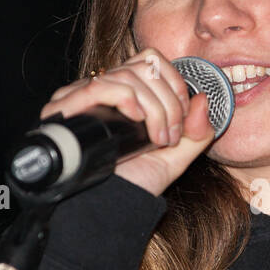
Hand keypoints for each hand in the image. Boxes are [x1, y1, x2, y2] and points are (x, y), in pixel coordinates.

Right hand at [39, 47, 216, 196]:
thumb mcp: (174, 158)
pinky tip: (134, 119)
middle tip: (169, 136)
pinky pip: (99, 86)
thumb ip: (196, 133)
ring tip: (156, 139)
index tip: (182, 118)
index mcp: (126, 95)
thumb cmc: (134, 185)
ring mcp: (81, 97)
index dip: (175, 83)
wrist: (109, 210)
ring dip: (154, 107)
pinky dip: (125, 98)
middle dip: (168, 102)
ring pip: (127, 75)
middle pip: (143, 66)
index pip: (151, 60)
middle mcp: (103, 91)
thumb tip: (203, 100)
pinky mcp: (65, 109)